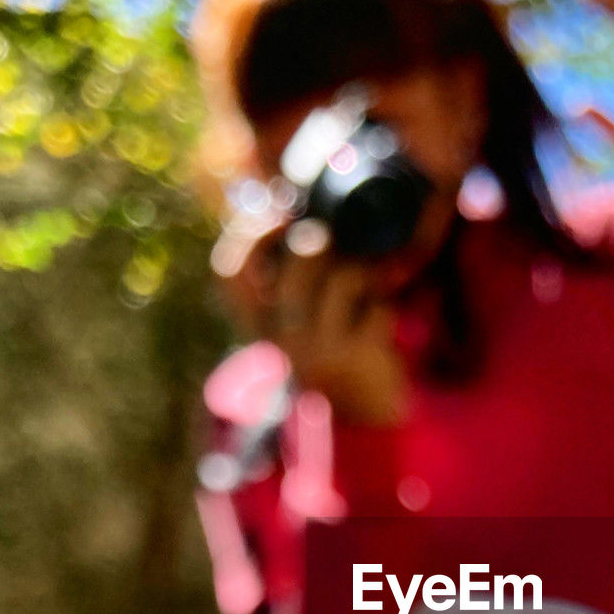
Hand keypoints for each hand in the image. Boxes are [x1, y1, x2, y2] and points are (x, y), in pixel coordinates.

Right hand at [212, 206, 405, 424]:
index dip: (250, 233)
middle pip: (303, 253)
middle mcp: (280, 340)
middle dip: (328, 241)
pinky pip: (378, 304)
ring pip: (346, 274)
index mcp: (257, 326)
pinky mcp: (356, 356)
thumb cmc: (330, 351)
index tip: (279, 213)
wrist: (364, 416)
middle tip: (338, 250)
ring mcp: (319, 350)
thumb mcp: (297, 319)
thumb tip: (275, 197)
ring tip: (363, 293)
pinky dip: (383, 308)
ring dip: (362, 274)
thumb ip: (284, 273)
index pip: (230, 270)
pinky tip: (376, 326)